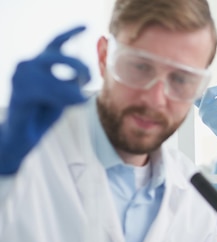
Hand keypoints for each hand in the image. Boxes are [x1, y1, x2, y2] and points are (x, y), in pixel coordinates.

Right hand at [0, 26, 90, 174]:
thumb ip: (73, 81)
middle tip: (89, 79)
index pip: (56, 42)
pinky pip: (50, 93)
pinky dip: (63, 99)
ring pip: (58, 78)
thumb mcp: (64, 94)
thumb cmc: (44, 112)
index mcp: (39, 62)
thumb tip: (85, 76)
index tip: (88, 26)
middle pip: (60, 56)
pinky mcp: (20, 92)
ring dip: (72, 92)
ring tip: (77, 100)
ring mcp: (20, 76)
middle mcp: (27, 64)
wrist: (23, 134)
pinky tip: (68, 103)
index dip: (71, 32)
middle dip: (80, 67)